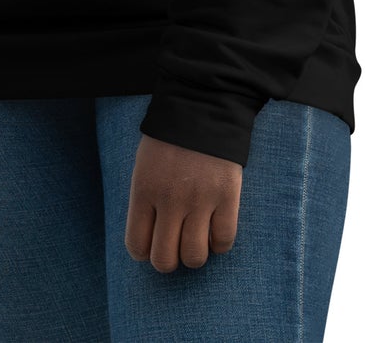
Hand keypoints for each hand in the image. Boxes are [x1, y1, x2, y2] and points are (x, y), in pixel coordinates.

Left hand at [125, 133, 241, 271]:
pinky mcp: (227, 196)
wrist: (203, 105)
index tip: (153, 242)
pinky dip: (219, 244)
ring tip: (196, 238)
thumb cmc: (170, 137)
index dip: (144, 252)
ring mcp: (200, 200)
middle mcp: (170, 200)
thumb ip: (145, 200)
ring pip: (194, 257)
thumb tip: (150, 238)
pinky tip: (215, 230)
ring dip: (194, 254)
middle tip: (174, 245)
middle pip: (164, 260)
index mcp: (144, 189)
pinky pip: (224, 241)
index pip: (137, 245)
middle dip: (168, 260)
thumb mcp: (144, 164)